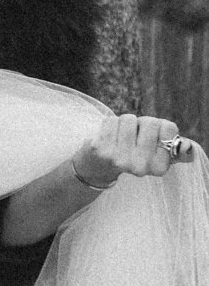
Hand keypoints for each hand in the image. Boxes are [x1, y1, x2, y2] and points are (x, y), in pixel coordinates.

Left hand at [71, 114, 188, 189]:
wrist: (98, 166)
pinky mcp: (101, 149)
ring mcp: (119, 159)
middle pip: (150, 122)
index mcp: (159, 167)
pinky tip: (108, 138)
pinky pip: (111, 120)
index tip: (149, 139)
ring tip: (120, 138)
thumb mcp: (155, 153)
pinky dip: (109, 124)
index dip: (158, 128)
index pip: (168, 128)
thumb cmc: (132, 154)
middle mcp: (140, 166)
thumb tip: (187, 147)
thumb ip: (174, 149)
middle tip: (133, 137)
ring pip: (129, 119)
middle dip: (141, 124)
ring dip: (124, 123)